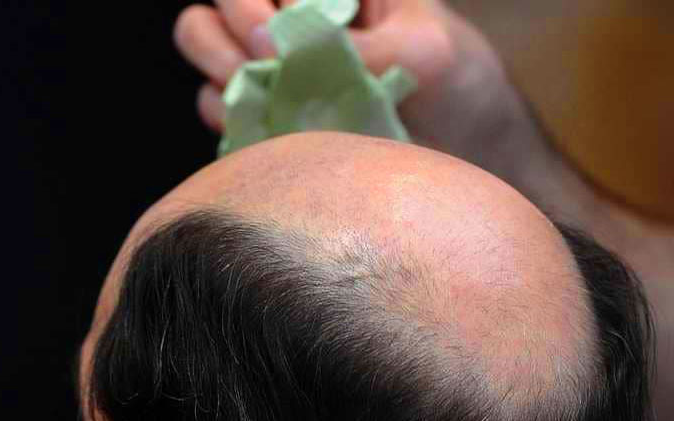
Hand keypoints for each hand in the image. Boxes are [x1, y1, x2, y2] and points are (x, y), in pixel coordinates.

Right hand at [174, 0, 523, 171]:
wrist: (469, 153)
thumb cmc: (457, 84)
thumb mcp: (424, 53)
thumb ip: (355, 45)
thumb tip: (270, 48)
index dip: (263, 0)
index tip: (288, 24)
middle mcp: (294, 12)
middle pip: (223, 1)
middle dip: (236, 24)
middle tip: (269, 62)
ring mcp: (272, 62)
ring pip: (203, 42)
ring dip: (220, 65)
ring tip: (264, 93)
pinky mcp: (265, 113)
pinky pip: (216, 105)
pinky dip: (230, 115)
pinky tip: (272, 127)